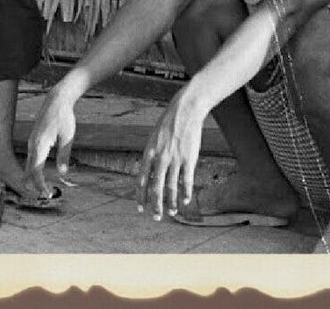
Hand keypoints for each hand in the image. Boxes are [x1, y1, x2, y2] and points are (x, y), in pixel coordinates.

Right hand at [24, 85, 77, 198]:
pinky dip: (34, 169)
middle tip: (47, 196)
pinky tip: (39, 175)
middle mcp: (32, 144)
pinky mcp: (34, 140)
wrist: (56, 100)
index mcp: (40, 144)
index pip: (35, 170)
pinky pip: (30, 158)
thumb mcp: (67, 137)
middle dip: (35, 184)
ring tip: (44, 189)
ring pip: (28, 164)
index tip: (47, 193)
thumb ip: (64, 155)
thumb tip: (63, 173)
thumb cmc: (63, 117)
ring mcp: (31, 142)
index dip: (40, 184)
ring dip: (34, 178)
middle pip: (29, 169)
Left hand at [137, 87, 206, 220]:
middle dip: (155, 205)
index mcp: (149, 153)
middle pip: (156, 187)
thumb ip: (151, 157)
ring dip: (171, 202)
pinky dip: (185, 192)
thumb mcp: (153, 140)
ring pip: (171, 187)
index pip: (141, 180)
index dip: (140, 196)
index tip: (140, 208)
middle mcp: (160, 158)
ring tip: (171, 212)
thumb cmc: (168, 125)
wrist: (184, 111)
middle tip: (156, 217)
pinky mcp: (189, 159)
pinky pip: (186, 180)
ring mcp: (175, 159)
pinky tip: (185, 201)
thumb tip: (148, 174)